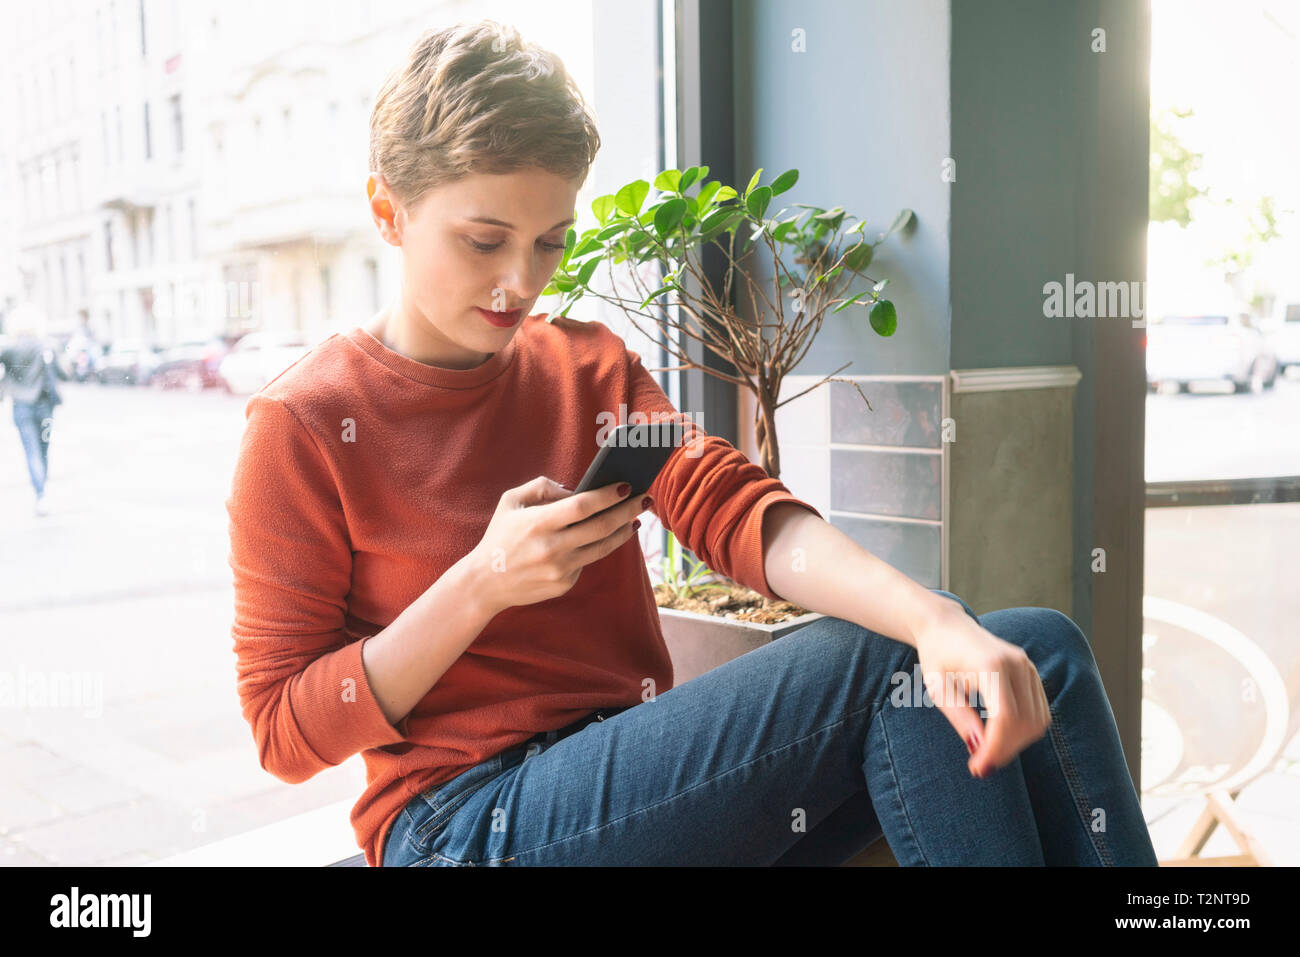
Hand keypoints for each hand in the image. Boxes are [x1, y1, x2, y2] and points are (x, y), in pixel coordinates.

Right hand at [465, 476, 651, 617]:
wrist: (485, 582)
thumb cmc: (500, 535)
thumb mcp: (511, 501)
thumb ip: (542, 487)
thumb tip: (576, 490)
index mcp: (538, 522)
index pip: (583, 505)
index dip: (608, 495)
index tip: (627, 485)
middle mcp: (552, 547)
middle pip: (602, 527)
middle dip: (628, 510)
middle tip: (645, 499)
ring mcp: (560, 569)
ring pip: (603, 547)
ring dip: (624, 531)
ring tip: (634, 518)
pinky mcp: (564, 584)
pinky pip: (588, 561)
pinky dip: (599, 547)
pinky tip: (610, 536)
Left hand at [912, 605, 1050, 777]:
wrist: (947, 626)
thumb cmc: (937, 655)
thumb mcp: (938, 688)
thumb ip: (959, 717)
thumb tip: (980, 748)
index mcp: (990, 664)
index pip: (1005, 717)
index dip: (995, 748)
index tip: (978, 767)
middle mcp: (1016, 663)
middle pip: (1024, 722)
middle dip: (1004, 750)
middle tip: (980, 765)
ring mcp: (1028, 666)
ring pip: (1037, 720)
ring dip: (1016, 744)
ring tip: (988, 751)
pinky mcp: (1031, 672)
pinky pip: (1039, 711)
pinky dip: (1024, 731)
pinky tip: (1000, 737)